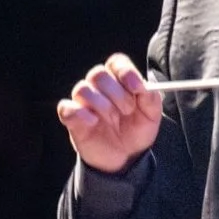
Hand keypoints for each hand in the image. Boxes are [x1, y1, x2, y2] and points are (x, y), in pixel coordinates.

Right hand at [56, 56, 161, 173]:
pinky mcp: (72, 119)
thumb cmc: (137, 130)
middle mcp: (99, 87)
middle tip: (128, 110)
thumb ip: (150, 97)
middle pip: (98, 74)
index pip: (116, 62)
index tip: (136, 87)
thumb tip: (144, 85)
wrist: (127, 157)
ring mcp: (83, 102)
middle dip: (117, 93)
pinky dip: (79, 113)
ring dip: (101, 105)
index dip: (125, 71)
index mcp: (119, 81)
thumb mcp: (151, 115)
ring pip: (82, 89)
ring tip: (113, 120)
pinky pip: (66, 108)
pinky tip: (93, 122)